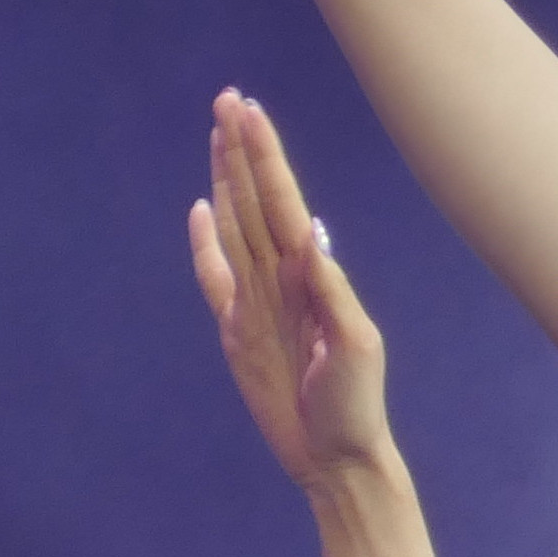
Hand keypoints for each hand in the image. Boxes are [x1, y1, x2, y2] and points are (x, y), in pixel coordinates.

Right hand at [189, 93, 389, 486]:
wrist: (337, 456)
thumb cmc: (357, 406)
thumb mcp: (355, 347)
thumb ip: (331, 294)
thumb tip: (308, 239)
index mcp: (313, 277)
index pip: (284, 203)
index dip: (265, 157)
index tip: (249, 112)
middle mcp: (283, 280)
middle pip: (255, 202)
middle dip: (241, 152)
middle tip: (228, 100)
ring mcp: (257, 302)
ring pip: (235, 226)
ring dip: (225, 179)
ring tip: (217, 134)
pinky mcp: (237, 330)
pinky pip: (214, 276)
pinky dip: (204, 243)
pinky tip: (200, 208)